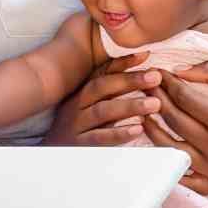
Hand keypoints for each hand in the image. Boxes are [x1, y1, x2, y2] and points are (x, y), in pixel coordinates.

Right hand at [42, 52, 162, 145]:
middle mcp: (78, 104)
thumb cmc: (78, 124)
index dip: (123, 62)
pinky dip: (119, 133)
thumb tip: (142, 66)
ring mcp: (77, 124)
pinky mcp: (79, 145)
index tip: (145, 54)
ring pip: (103, 112)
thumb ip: (112, 88)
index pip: (103, 72)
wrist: (51, 153)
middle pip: (103, 87)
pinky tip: (137, 129)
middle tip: (155, 77)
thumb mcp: (90, 103)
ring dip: (129, 106)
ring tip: (154, 103)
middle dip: (130, 80)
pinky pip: (99, 138)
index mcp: (83, 90)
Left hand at [143, 62, 207, 194]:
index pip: (184, 98)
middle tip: (146, 85)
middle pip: (174, 121)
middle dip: (156, 99)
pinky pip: (184, 178)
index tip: (159, 72)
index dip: (167, 83)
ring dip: (152, 130)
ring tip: (144, 113)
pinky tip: (158, 146)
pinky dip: (168, 163)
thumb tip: (178, 70)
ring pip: (171, 150)